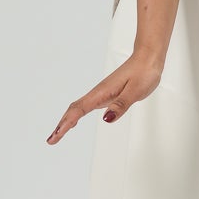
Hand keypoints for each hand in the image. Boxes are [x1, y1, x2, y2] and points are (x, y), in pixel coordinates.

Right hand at [47, 51, 162, 142]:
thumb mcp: (135, 91)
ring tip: (57, 134)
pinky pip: (86, 107)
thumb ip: (121, 105)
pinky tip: (74, 121)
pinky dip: (76, 115)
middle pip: (74, 110)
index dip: (66, 124)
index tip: (55, 136)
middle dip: (61, 125)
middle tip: (51, 140)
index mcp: (102, 92)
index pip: (79, 110)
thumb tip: (106, 119)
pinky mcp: (106, 94)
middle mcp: (99, 93)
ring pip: (78, 108)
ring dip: (66, 121)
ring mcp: (101, 93)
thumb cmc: (143, 73)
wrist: (148, 58)